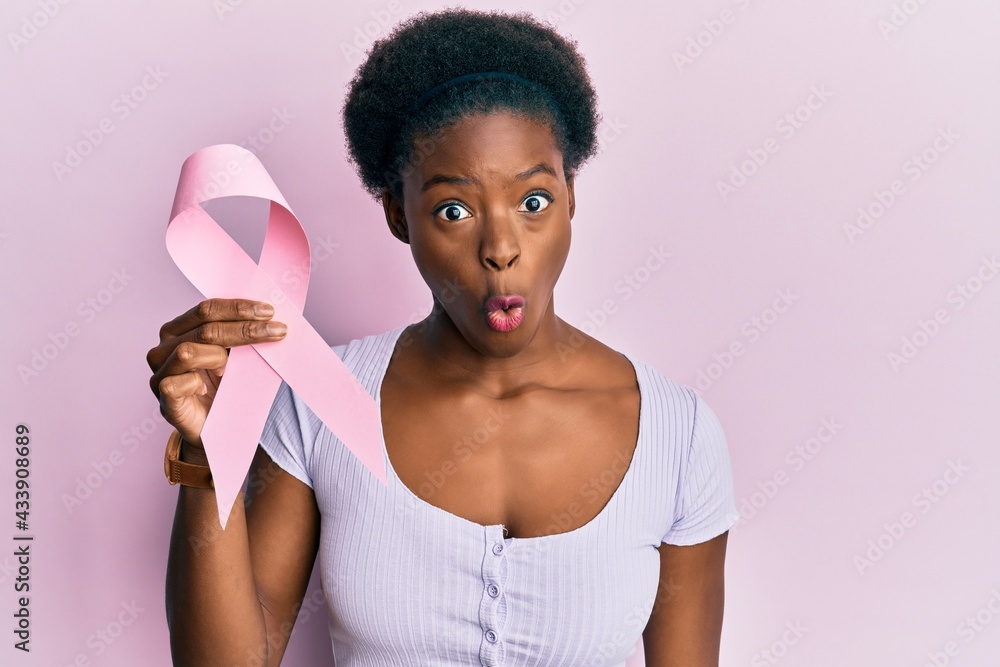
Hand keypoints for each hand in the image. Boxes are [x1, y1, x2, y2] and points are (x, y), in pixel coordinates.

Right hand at [146, 299, 286, 452]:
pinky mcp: (164, 400)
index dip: (238, 308)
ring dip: (219, 357)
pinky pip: (175, 384)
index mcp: (179, 329)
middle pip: (204, 329)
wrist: (216, 427)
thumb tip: (271, 318)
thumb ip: (241, 335)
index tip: (270, 311)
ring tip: (232, 369)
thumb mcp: (234, 355)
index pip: (206, 309)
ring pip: (187, 352)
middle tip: (277, 331)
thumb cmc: (225, 385)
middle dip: (245, 329)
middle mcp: (164, 348)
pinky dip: (196, 383)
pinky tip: (208, 389)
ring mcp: (160, 373)